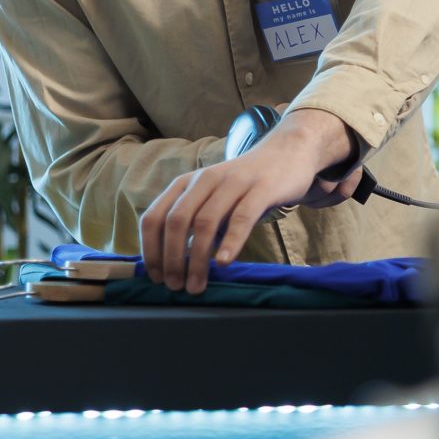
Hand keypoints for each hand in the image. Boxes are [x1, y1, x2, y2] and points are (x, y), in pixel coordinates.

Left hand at [140, 110, 358, 292]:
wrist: (288, 152)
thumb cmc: (246, 184)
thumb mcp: (212, 196)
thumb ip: (194, 219)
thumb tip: (174, 262)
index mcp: (186, 183)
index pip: (154, 216)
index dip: (150, 249)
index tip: (155, 277)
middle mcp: (205, 179)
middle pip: (176, 221)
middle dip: (172, 258)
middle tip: (177, 287)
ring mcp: (233, 182)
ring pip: (205, 222)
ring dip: (197, 258)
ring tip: (197, 284)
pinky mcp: (261, 188)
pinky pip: (241, 217)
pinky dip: (230, 241)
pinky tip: (224, 262)